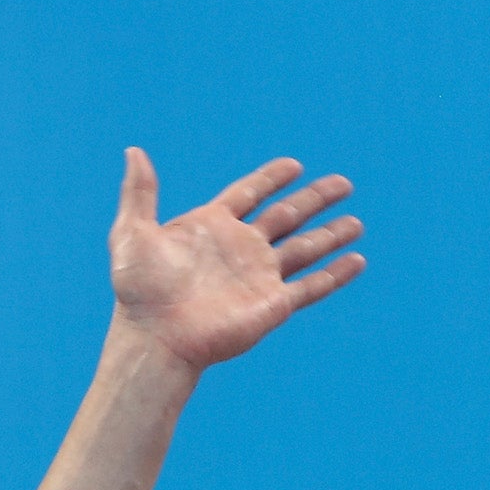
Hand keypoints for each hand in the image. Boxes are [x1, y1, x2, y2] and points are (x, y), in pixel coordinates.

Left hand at [108, 149, 364, 370]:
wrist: (156, 338)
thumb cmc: (140, 291)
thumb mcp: (132, 234)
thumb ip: (139, 192)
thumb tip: (133, 151)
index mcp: (211, 227)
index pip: (249, 194)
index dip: (271, 179)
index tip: (294, 165)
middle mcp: (240, 248)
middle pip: (286, 216)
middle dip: (315, 199)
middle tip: (344, 182)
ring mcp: (259, 276)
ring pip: (305, 248)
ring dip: (332, 235)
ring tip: (357, 222)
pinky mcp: (273, 303)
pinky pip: (312, 286)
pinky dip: (336, 274)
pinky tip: (357, 261)